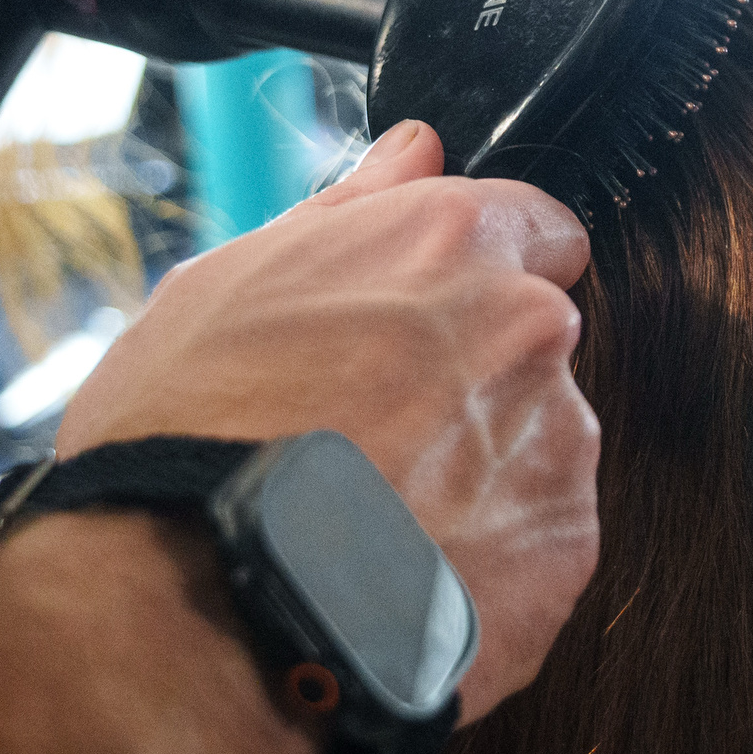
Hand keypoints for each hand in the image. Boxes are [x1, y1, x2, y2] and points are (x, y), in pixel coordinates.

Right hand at [57, 120, 599, 722]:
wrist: (193, 607)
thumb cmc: (185, 437)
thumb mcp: (228, 283)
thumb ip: (351, 207)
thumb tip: (417, 146)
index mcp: (452, 242)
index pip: (537, 226)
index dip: (484, 276)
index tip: (431, 324)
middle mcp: (527, 327)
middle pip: (534, 340)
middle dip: (476, 378)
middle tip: (374, 436)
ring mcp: (557, 438)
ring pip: (539, 439)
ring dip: (483, 469)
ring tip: (376, 519)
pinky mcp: (567, 545)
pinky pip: (540, 537)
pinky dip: (490, 557)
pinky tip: (405, 575)